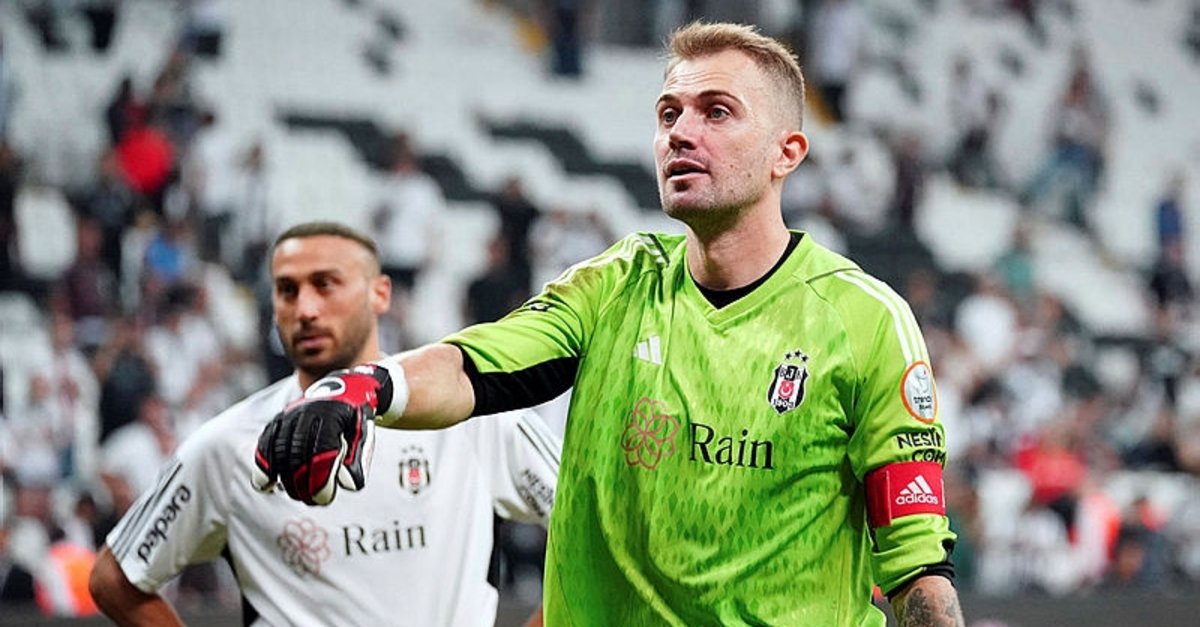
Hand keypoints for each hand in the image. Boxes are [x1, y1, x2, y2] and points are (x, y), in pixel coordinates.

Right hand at [251, 365, 392, 504]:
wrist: (343, 388)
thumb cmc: (354, 419)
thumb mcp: (364, 435)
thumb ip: (357, 459)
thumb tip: (348, 485)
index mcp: (332, 415)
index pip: (322, 450)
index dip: (321, 477)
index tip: (325, 498)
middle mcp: (307, 412)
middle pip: (297, 453)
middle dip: (302, 483)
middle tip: (313, 501)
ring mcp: (289, 415)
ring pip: (279, 450)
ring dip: (285, 478)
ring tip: (297, 495)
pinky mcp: (277, 421)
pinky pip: (265, 444)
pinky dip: (263, 466)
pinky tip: (267, 485)